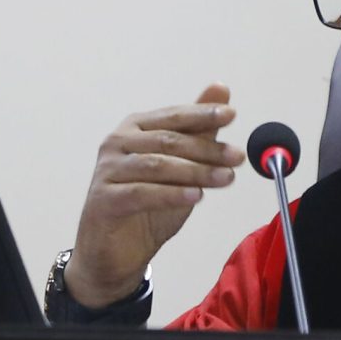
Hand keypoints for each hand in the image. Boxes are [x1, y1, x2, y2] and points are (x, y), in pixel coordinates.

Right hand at [67, 82, 243, 307]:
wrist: (117, 251)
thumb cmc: (149, 204)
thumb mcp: (182, 165)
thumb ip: (198, 129)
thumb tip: (221, 88)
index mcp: (136, 128)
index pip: (174, 116)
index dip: (203, 114)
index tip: (231, 115)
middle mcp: (118, 143)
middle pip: (169, 141)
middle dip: (207, 148)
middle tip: (237, 157)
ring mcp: (108, 170)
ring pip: (158, 165)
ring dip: (196, 171)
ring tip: (226, 178)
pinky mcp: (103, 199)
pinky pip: (142, 192)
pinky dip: (172, 193)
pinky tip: (196, 197)